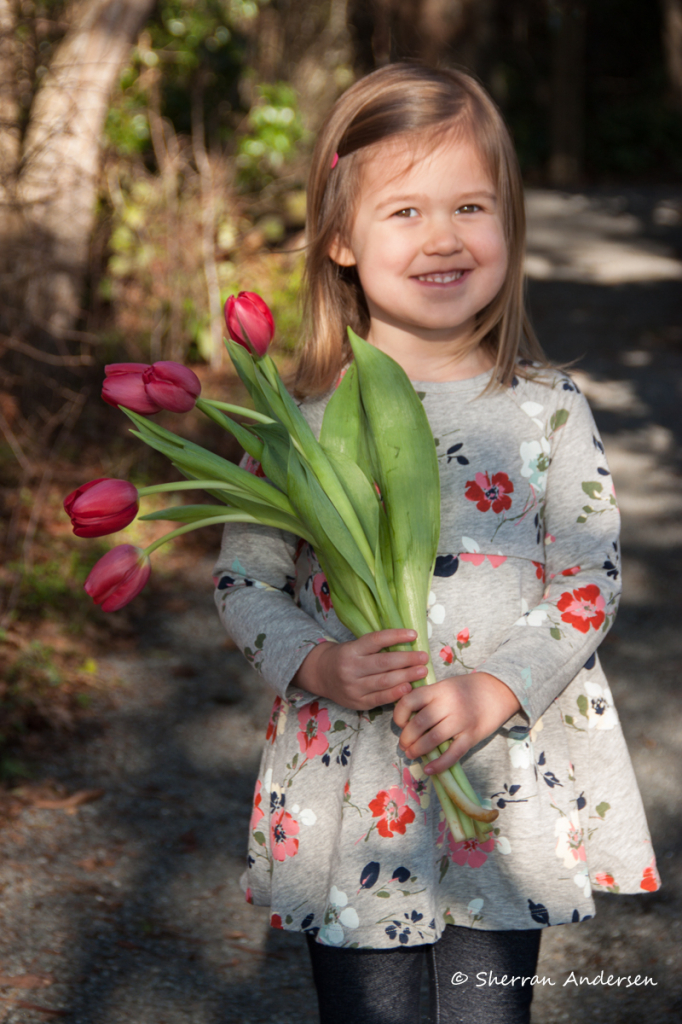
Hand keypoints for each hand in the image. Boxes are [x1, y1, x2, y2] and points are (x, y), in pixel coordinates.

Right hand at [292, 629, 428, 710]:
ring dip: (406, 676)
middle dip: (407, 659)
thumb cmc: (345, 657)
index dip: (395, 636)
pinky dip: (395, 693)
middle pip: (383, 662)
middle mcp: (351, 668)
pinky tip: (408, 688)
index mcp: (351, 650)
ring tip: (422, 671)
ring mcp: (353, 687)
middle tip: (424, 656)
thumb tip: (407, 643)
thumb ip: (375, 647)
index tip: (414, 634)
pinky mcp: (357, 702)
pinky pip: (379, 698)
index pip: (376, 640)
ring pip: (384, 681)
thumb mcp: (354, 646)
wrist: (320, 675)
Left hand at [393, 672, 521, 773]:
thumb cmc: (468, 688)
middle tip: (404, 745)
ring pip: (432, 739)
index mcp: (438, 690)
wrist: (499, 689)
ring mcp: (461, 720)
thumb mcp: (445, 686)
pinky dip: (439, 764)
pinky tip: (429, 769)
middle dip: (406, 738)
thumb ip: (429, 698)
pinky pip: (453, 754)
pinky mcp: (472, 735)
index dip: (399, 715)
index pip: (409, 701)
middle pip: (418, 724)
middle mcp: (448, 704)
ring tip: (412, 754)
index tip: (400, 724)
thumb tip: (408, 720)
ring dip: (418, 750)